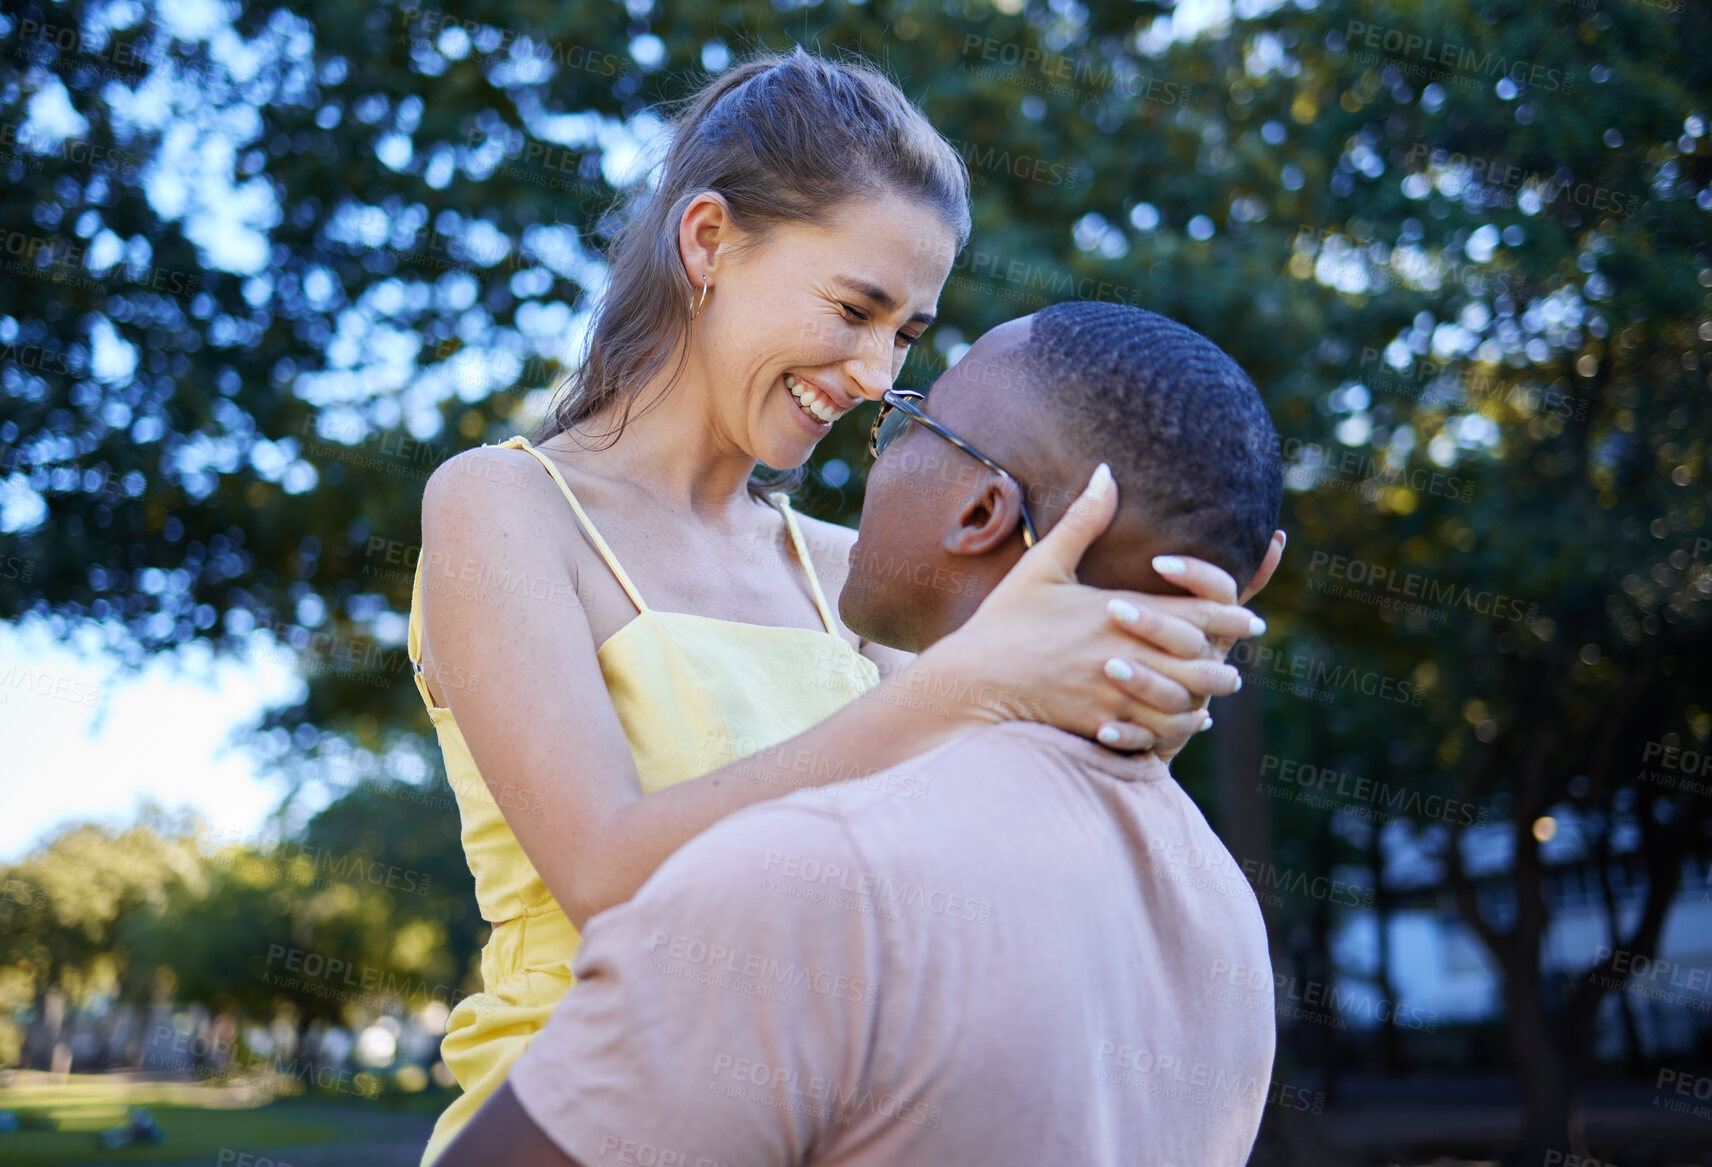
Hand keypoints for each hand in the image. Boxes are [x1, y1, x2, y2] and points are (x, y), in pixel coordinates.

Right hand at [912, 463, 1267, 752]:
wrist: (970, 681)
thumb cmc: (1004, 621)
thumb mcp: (1042, 565)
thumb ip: (1082, 521)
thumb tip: (1107, 472)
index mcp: (1116, 612)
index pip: (1197, 615)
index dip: (1232, 617)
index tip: (1249, 619)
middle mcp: (1123, 655)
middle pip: (1201, 665)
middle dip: (1225, 665)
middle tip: (1236, 662)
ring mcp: (1113, 694)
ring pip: (1185, 704)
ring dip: (1205, 700)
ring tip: (1215, 694)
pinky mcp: (1100, 724)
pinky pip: (1155, 733)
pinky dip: (1175, 728)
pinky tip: (1183, 721)